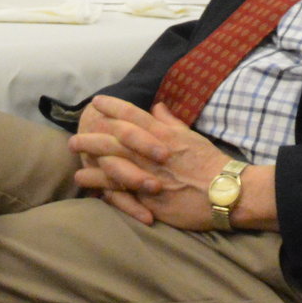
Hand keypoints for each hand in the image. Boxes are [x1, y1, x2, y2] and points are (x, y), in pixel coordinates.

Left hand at [70, 95, 269, 231]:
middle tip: (74, 137)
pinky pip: (123, 193)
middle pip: (115, 141)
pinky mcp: (151, 201)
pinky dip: (106, 189)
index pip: (133, 116)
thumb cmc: (211, 163)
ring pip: (113, 167)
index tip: (97, 102)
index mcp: (164, 136)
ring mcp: (150, 177)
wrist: (227, 192)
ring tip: (76, 166)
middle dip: (92, 137)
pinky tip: (92, 188)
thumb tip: (157, 106)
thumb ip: (171, 123)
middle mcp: (153, 154)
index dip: (113, 107)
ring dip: (92, 165)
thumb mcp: (191, 137)